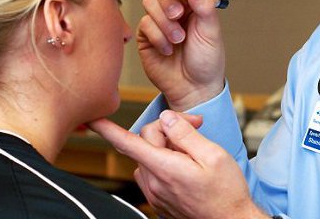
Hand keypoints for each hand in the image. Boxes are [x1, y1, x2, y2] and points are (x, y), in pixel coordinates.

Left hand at [88, 112, 267, 218]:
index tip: (93, 120)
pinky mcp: (160, 200)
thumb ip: (186, 134)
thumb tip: (166, 119)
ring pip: (148, 156)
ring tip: (192, 148)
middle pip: (146, 141)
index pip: (128, 143)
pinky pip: (153, 171)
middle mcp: (154, 183)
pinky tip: (186, 163)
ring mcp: (155, 194)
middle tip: (196, 124)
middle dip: (168, 127)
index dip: (108, 130)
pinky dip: (164, 160)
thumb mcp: (214, 155)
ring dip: (165, 145)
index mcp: (165, 168)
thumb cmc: (226, 191)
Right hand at [138, 0, 224, 110]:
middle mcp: (176, 8)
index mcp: (194, 2)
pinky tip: (168, 50)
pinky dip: (158, 37)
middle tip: (178, 14)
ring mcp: (159, 20)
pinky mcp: (146, 35)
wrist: (194, 88)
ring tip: (178, 40)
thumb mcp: (212, 32)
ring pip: (150, 2)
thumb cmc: (207, 60)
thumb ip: (204, 7)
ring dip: (164, 22)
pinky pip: (144, 24)